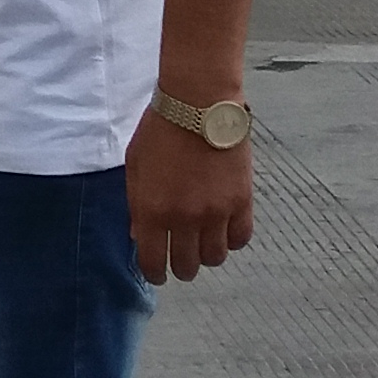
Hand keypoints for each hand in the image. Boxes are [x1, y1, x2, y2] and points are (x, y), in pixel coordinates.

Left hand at [123, 98, 254, 283]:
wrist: (199, 104)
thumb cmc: (159, 131)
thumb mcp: (135, 167)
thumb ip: (136, 205)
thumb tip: (139, 236)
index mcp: (152, 211)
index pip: (154, 263)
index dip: (155, 274)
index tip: (158, 273)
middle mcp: (185, 219)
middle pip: (187, 266)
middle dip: (180, 267)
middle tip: (179, 258)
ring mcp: (216, 213)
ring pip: (215, 258)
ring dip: (206, 255)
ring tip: (201, 243)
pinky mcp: (242, 202)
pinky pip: (240, 239)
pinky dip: (231, 240)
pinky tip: (223, 230)